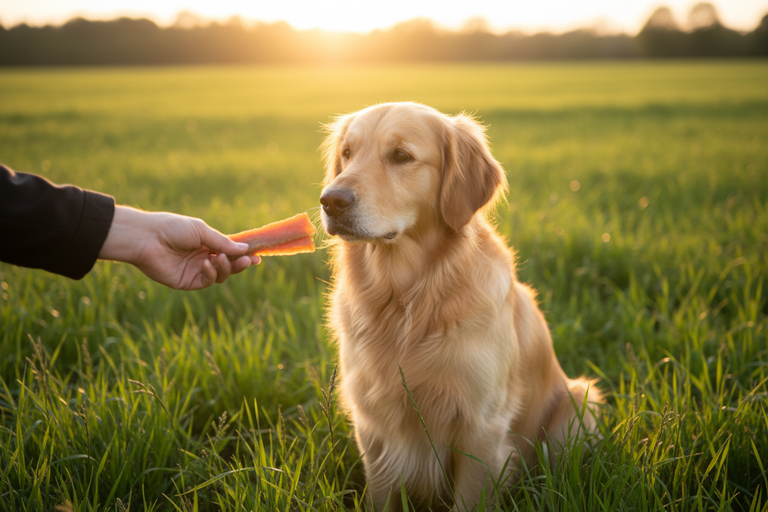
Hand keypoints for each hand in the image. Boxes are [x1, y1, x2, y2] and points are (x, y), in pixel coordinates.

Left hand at [99, 206, 259, 289]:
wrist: (147, 238)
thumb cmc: (173, 228)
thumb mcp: (202, 231)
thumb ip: (223, 243)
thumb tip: (246, 249)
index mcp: (207, 243)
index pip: (230, 251)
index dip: (244, 254)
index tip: (258, 256)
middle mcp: (203, 257)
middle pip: (229, 265)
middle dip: (240, 263)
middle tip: (249, 261)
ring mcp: (196, 270)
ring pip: (221, 275)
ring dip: (226, 268)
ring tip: (221, 259)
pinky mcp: (187, 282)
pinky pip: (207, 281)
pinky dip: (211, 273)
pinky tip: (207, 264)